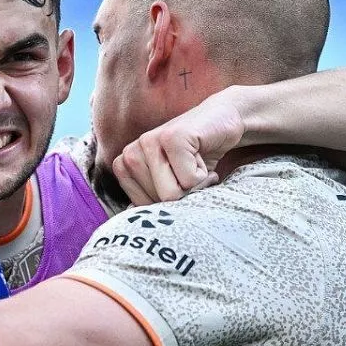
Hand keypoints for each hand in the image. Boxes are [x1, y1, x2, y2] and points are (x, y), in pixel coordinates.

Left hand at [112, 93, 243, 204]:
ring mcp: (149, 141)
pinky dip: (204, 174)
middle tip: (188, 170)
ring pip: (171, 193)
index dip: (167, 201)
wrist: (221, 122)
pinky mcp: (173, 137)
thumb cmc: (193, 158)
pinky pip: (189, 180)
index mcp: (124, 166)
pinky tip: (201, 155)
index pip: (142, 208)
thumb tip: (135, 224)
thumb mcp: (168, 183)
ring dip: (194, 184)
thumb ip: (149, 199)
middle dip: (182, 193)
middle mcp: (131, 153)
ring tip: (194, 163)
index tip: (176, 181)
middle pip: (158, 202)